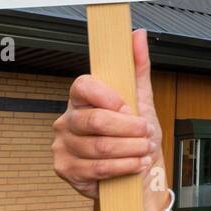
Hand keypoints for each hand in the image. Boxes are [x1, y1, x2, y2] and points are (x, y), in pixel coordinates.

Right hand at [52, 28, 165, 210]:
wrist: (138, 175)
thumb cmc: (136, 136)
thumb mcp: (141, 100)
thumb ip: (138, 67)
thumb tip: (137, 35)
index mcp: (81, 100)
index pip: (82, 86)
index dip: (108, 97)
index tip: (129, 108)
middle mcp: (67, 121)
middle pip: (95, 121)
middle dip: (129, 129)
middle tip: (146, 132)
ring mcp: (63, 147)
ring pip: (99, 147)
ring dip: (130, 149)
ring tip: (145, 149)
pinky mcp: (66, 170)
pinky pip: (97, 169)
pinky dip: (123, 167)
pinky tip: (136, 164)